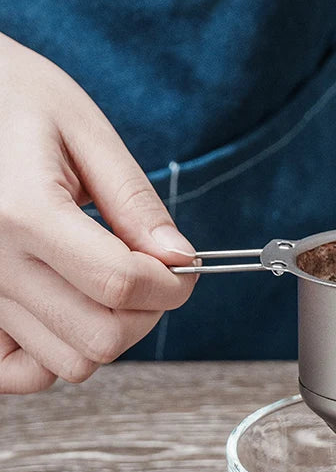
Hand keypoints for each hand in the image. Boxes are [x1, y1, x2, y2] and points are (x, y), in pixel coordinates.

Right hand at [0, 34, 196, 393]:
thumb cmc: (11, 98)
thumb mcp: (82, 130)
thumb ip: (134, 201)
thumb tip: (180, 258)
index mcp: (21, 213)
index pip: (121, 284)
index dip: (172, 284)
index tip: (183, 267)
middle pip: (99, 337)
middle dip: (146, 314)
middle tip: (150, 277)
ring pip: (68, 363)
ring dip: (108, 334)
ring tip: (107, 287)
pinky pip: (19, 373)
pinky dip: (55, 355)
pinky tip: (69, 313)